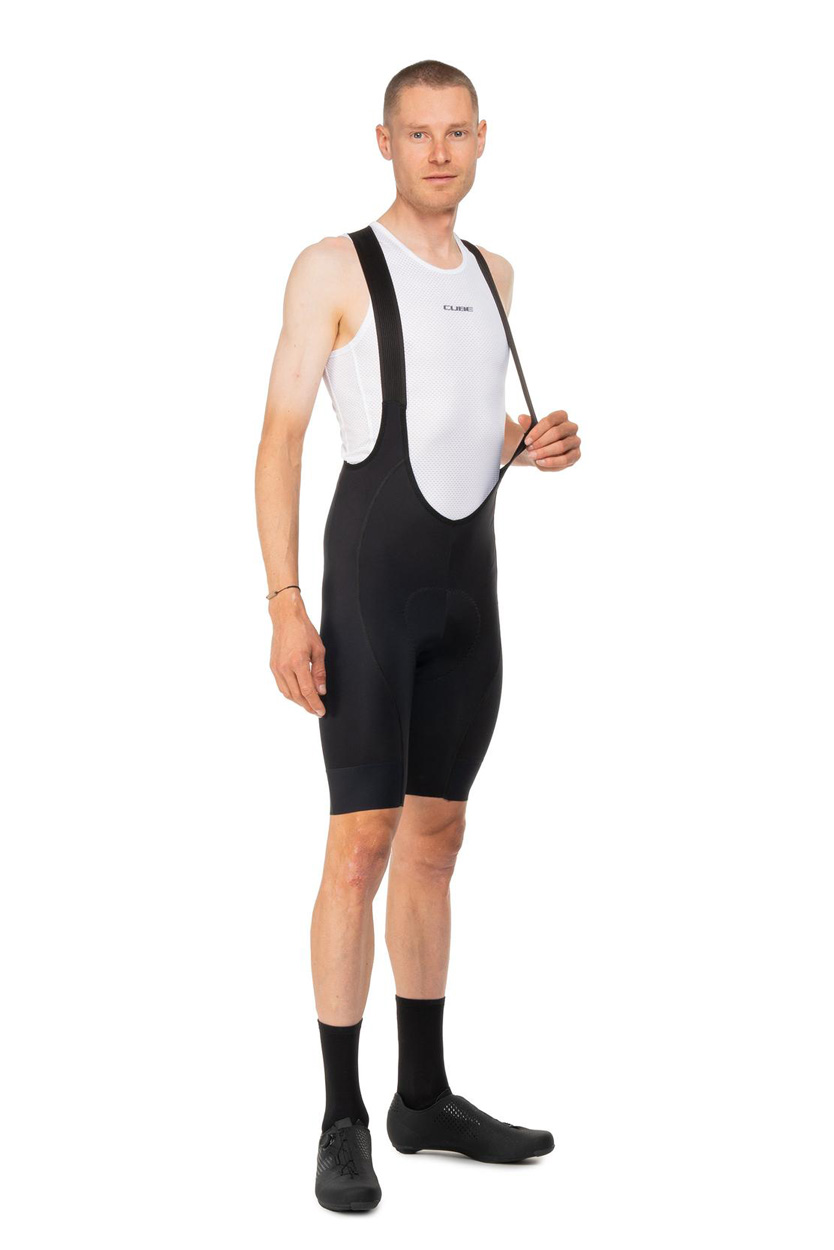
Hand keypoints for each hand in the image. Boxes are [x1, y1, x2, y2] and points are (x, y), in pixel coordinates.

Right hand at [269, 596, 326, 716]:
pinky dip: (290, 693)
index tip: (321, 711)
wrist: (286, 618)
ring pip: (287, 693)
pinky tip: (298, 694)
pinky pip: (281, 686)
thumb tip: (321, 690)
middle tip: (317, 711)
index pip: (307, 691)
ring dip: (298, 702)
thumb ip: (319, 672)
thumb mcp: (318, 650)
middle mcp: (284, 667)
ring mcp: (276, 668)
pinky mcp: (273, 666)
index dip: (315, 703)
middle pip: (296, 695)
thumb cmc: (303, 630)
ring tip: (309, 705)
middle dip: (308, 706)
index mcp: (298, 662)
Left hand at [520, 410, 580, 469]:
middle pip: (557, 432)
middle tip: (529, 449)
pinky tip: (540, 462)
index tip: (527, 440)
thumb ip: (527, 425)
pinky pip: (566, 459)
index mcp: (561, 416)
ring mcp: (575, 441)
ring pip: (561, 446)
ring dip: (545, 452)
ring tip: (533, 455)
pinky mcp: (576, 454)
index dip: (537, 430)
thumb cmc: (536, 439)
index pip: (551, 420)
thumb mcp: (530, 432)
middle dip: (541, 442)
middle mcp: (571, 427)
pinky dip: (551, 461)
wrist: (538, 453)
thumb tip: (521, 417)